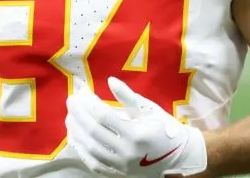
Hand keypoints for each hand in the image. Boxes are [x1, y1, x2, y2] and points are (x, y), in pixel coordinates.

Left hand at [65, 77, 206, 177]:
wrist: (179, 156)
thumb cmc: (164, 128)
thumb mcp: (149, 109)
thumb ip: (128, 96)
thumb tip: (109, 80)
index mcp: (137, 133)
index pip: (104, 116)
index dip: (89, 102)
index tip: (81, 90)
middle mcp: (127, 152)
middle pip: (93, 131)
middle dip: (78, 113)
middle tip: (71, 99)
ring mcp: (121, 165)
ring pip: (90, 148)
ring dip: (76, 130)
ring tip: (70, 116)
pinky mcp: (118, 173)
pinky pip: (93, 163)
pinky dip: (81, 150)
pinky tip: (75, 137)